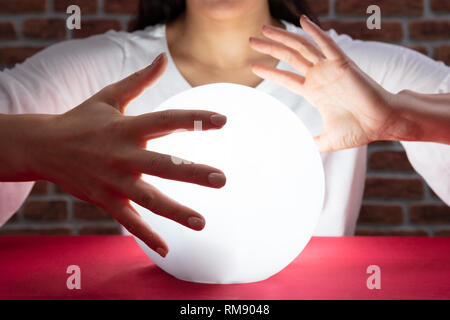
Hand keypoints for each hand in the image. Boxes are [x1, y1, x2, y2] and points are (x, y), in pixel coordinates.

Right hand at [25, 53, 226, 256]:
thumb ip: (140, 80)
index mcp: (127, 127)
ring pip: (149, 199)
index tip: (224, 120)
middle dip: (193, 173)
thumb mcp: (109, 96)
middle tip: (222, 179)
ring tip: (202, 223)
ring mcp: (113, 181)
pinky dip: (146, 236)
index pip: (167, 121)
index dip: (195, 120)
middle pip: (163, 166)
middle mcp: (122, 155)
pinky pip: (128, 221)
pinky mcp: (105, 200)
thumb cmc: (82, 119)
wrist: (43, 146)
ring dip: (175, 212)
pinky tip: (167, 250)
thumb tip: (162, 57)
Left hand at [249, 15, 405, 151]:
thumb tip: (298, 154)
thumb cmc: (358, 130)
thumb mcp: (327, 140)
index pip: (286, 78)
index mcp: (314, 91)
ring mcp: (330, 69)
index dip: (270, 72)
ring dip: (283, 37)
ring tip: (264, 30)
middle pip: (289, 57)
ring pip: (302, 47)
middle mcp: (319, 77)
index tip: (254, 66)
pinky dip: (315, 31)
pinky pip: (327, 44)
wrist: (382, 124)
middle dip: (270, 48)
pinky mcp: (343, 64)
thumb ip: (311, 144)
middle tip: (251, 40)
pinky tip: (303, 20)